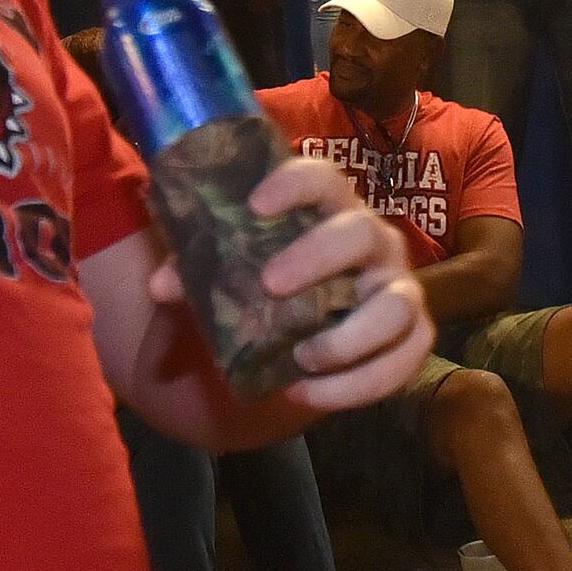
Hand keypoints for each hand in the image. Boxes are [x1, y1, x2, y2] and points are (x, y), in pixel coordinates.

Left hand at [143, 154, 434, 411]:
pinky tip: (310, 392)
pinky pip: (404, 359)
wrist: (309, 327)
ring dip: (351, 335)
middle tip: (270, 284)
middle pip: (361, 233)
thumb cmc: (270, 282)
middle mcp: (373, 241)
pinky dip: (360, 383)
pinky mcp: (411, 336)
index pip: (322, 178)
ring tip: (303, 356)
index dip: (294, 185)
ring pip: (397, 304)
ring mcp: (397, 288)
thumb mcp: (230, 273)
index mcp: (330, 210)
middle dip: (318, 257)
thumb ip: (195, 274)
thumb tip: (160, 286)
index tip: (255, 206)